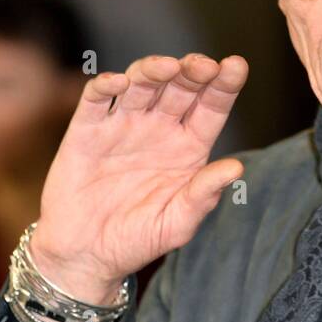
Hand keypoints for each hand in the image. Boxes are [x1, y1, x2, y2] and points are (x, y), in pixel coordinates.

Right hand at [29, 53, 247, 303]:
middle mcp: (159, 129)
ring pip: (141, 83)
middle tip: (202, 65)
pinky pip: (96, 100)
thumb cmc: (137, 240)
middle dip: (192, 71)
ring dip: (154, 69)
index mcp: (189, 147)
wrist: (85, 256)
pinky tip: (118, 82)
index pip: (212, 107)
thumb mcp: (177, 223)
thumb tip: (237, 168)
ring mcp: (122, 126)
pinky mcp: (86, 131)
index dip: (224, 84)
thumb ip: (203, 195)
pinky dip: (105, 86)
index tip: (236, 65)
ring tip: (167, 67)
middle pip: (180, 87)